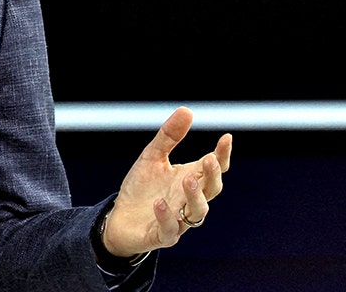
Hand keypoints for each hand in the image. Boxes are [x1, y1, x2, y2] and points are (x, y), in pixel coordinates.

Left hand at [102, 106, 231, 256]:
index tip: (226, 138)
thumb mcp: (151, 157)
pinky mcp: (161, 236)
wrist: (119, 219)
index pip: (213, 168)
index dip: (222, 155)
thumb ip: (168, 137)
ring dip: (195, 196)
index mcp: (190, 179)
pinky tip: (159, 203)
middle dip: (212, 176)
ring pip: (197, 211)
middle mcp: (188, 200)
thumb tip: (187, 110)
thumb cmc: (140, 188)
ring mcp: (178, 220)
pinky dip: (167, 217)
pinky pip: (169, 230)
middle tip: (209, 159)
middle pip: (212, 190)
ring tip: (186, 179)